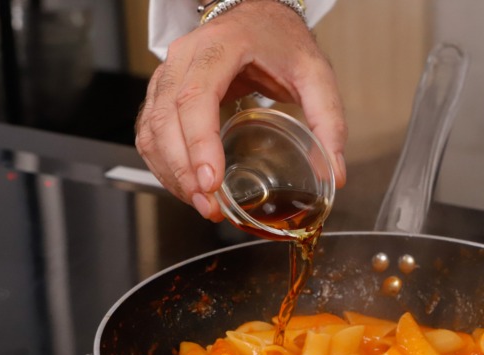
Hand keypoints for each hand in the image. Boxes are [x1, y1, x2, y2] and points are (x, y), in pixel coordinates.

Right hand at [135, 0, 347, 220]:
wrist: (257, 14)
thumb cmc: (279, 39)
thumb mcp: (315, 73)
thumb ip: (328, 120)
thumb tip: (334, 172)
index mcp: (221, 46)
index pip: (197, 96)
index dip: (199, 143)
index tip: (211, 181)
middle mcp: (185, 58)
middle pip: (167, 119)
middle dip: (185, 171)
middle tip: (211, 206)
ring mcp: (167, 74)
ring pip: (152, 129)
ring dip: (172, 173)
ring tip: (202, 204)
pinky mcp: (162, 93)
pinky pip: (150, 133)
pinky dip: (163, 165)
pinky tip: (187, 187)